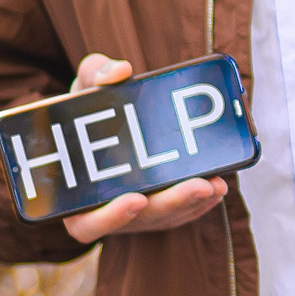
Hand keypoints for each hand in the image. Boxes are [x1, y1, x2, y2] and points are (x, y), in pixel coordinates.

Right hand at [58, 55, 228, 242]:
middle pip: (140, 220)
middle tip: (199, 184)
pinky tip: (220, 182)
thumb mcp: (83, 89)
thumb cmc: (87, 111)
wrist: (103, 121)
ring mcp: (137, 212)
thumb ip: (94, 74)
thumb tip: (119, 72)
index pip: (87, 224)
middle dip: (171, 203)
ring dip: (193, 201)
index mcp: (75, 195)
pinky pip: (182, 211)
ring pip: (166, 216)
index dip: (110, 217)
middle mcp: (107, 210)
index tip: (135, 198)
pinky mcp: (160, 207)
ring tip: (217, 182)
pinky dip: (202, 201)